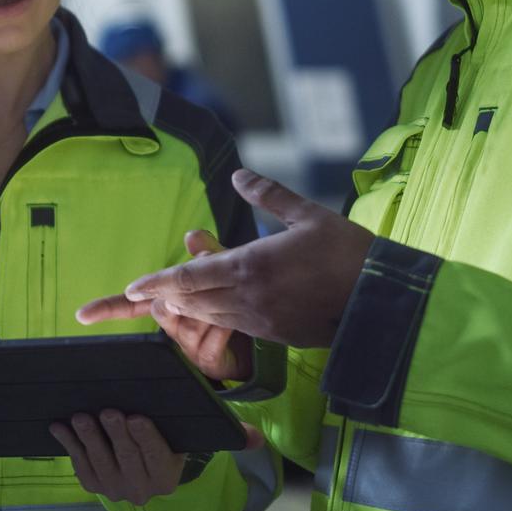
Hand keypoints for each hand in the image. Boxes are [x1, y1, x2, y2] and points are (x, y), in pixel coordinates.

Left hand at [49, 410, 184, 504]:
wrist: (141, 469)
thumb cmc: (158, 442)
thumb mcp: (170, 438)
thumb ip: (163, 424)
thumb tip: (149, 398)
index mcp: (165, 477)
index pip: (156, 455)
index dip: (146, 437)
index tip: (135, 419)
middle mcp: (141, 490)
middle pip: (127, 458)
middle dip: (116, 434)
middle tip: (108, 413)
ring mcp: (115, 490)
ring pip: (100, 462)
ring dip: (89, 438)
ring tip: (80, 418)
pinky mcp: (93, 486)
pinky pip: (80, 465)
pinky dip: (69, 445)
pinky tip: (59, 428)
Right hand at [77, 230, 252, 381]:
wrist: (266, 340)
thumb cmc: (241, 302)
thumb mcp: (227, 271)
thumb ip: (210, 254)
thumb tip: (191, 235)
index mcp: (171, 303)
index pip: (134, 304)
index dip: (109, 308)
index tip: (82, 315)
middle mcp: (174, 326)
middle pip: (160, 310)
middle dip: (184, 293)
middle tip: (213, 282)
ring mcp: (189, 347)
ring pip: (186, 322)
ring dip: (210, 309)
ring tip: (230, 303)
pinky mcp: (207, 362)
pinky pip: (210, 340)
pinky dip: (226, 329)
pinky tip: (236, 326)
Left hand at [118, 169, 374, 347]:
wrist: (380, 301)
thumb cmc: (348, 253)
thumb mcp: (308, 214)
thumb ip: (269, 194)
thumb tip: (238, 174)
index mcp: (251, 266)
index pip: (190, 278)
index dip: (157, 282)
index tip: (131, 287)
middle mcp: (248, 298)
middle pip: (191, 300)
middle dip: (162, 296)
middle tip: (132, 295)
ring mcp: (261, 321)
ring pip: (209, 315)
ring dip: (186, 306)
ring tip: (166, 297)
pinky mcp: (276, 336)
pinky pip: (233, 325)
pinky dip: (213, 315)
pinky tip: (211, 305)